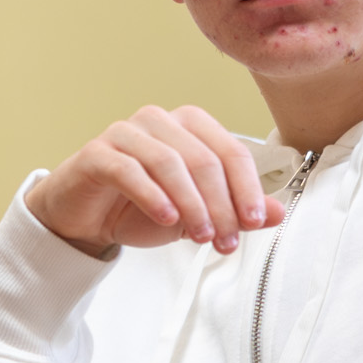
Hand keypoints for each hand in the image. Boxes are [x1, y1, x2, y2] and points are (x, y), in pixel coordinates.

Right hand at [24, 105, 283, 259]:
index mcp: (190, 125)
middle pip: (204, 159)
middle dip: (220, 204)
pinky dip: (153, 195)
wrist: (85, 219)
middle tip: (225, 241)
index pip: (230, 151)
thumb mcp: (196, 214)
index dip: (247, 188)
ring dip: (191, 204)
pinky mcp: (98, 152)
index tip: (256, 222)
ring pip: (170, 162)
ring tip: (200, 237)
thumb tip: (277, 213)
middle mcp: (160, 121)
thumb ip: (235, 210)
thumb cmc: (140, 208)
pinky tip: (166, 219)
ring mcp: (126, 133)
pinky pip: (129, 169)